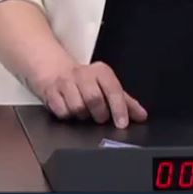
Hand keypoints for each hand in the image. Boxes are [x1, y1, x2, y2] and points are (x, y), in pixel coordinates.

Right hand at [31, 61, 148, 128]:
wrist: (54, 70)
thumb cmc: (85, 81)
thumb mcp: (106, 86)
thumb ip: (125, 102)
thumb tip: (141, 116)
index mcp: (100, 72)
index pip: (113, 89)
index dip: (119, 108)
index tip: (122, 123)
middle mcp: (83, 74)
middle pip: (94, 99)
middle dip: (99, 114)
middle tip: (99, 117)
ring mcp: (65, 82)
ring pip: (77, 107)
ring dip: (82, 115)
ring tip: (83, 111)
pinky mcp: (50, 92)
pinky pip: (62, 112)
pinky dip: (67, 116)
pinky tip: (69, 110)